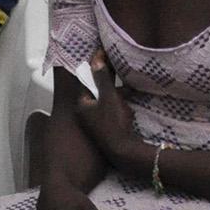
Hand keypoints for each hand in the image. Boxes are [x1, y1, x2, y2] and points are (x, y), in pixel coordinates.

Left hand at [73, 51, 142, 168]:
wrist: (124, 152)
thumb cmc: (113, 123)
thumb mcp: (109, 97)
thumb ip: (102, 78)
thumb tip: (96, 58)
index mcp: (80, 105)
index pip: (87, 81)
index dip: (97, 69)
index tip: (105, 57)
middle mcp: (84, 115)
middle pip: (96, 92)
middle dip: (110, 85)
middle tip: (121, 75)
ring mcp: (93, 124)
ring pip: (104, 103)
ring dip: (116, 97)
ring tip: (129, 92)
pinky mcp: (104, 131)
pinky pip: (110, 113)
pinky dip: (118, 108)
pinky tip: (129, 109)